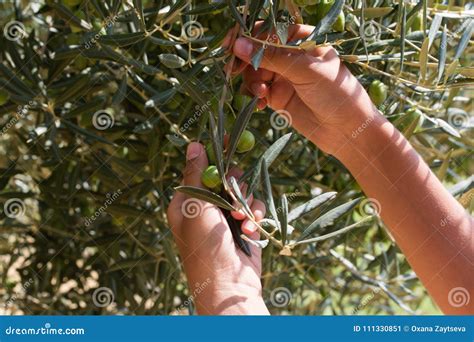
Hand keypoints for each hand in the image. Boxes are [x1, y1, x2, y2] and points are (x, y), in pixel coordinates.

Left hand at [167, 142, 268, 314]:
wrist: (230, 287)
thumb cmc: (206, 249)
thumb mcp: (197, 209)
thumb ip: (198, 176)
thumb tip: (194, 145)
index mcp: (186, 203)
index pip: (200, 169)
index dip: (214, 152)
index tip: (229, 137)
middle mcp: (205, 208)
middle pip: (225, 177)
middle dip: (233, 184)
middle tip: (234, 190)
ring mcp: (225, 217)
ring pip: (242, 192)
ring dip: (244, 203)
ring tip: (241, 220)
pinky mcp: (243, 226)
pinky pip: (253, 208)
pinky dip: (254, 216)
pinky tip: (250, 230)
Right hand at [225, 24, 378, 154]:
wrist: (346, 130)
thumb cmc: (335, 92)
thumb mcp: (304, 70)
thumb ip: (271, 57)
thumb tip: (238, 45)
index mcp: (302, 39)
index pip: (269, 30)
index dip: (247, 35)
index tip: (230, 44)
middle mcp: (290, 55)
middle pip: (256, 51)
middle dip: (244, 61)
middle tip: (235, 71)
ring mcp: (283, 76)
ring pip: (253, 72)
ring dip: (251, 82)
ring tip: (261, 93)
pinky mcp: (278, 96)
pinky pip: (257, 91)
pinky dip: (254, 96)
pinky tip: (261, 105)